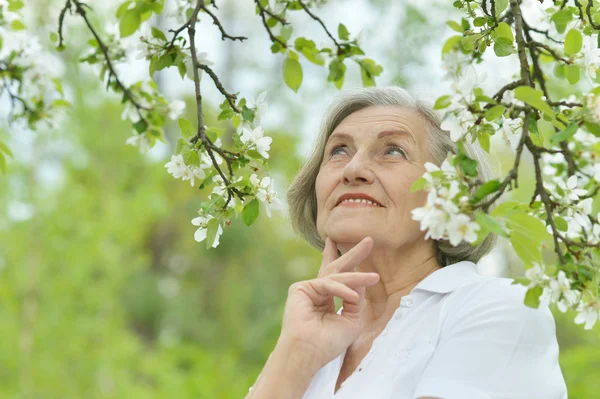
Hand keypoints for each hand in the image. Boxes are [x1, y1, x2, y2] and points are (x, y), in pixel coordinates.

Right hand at [278, 236, 379, 370]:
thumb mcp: (352, 321)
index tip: (362, 248)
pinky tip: (352, 296)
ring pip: (337, 277)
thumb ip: (356, 300)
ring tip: (374, 277)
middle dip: (353, 254)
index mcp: (326, 299)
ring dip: (356, 276)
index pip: (339, 277)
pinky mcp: (300, 288)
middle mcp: (317, 291)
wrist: (309, 353)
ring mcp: (308, 289)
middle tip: (369, 240)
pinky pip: (328, 284)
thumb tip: (362, 280)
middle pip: (337, 268)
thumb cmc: (328, 344)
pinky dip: (342, 290)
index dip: (350, 264)